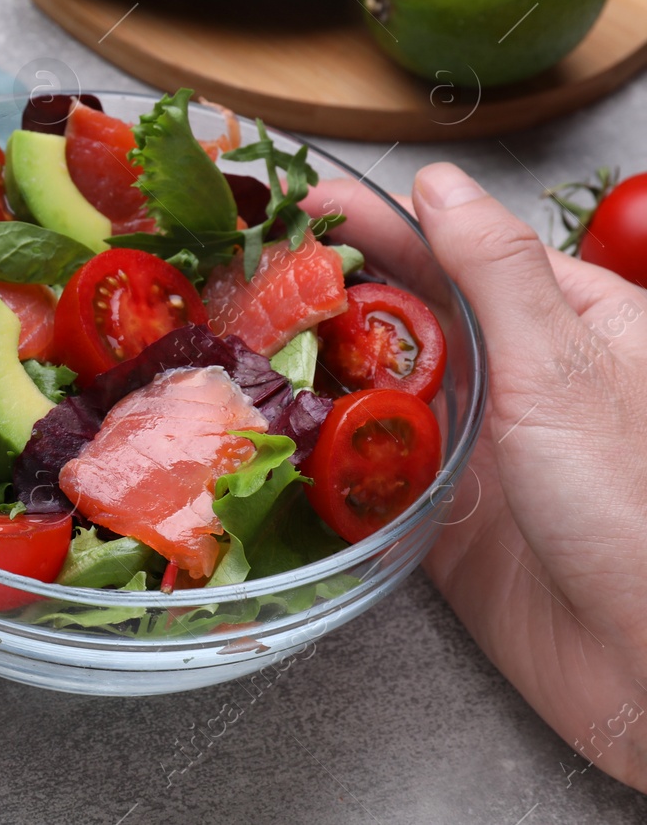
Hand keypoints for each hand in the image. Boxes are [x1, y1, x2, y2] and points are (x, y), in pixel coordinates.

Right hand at [311, 163, 646, 791]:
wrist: (645, 662)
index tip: (309, 201)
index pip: (458, 252)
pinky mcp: (438, 512)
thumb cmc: (632, 505)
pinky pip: (366, 467)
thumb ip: (496, 271)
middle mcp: (515, 377)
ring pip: (378, 386)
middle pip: (407, 314)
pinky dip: (320, 447)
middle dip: (331, 290)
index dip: (382, 223)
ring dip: (316, 365)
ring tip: (239, 334)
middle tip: (249, 268)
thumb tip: (439, 183)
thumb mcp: (564, 366)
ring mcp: (473, 444)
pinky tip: (269, 423)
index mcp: (565, 324)